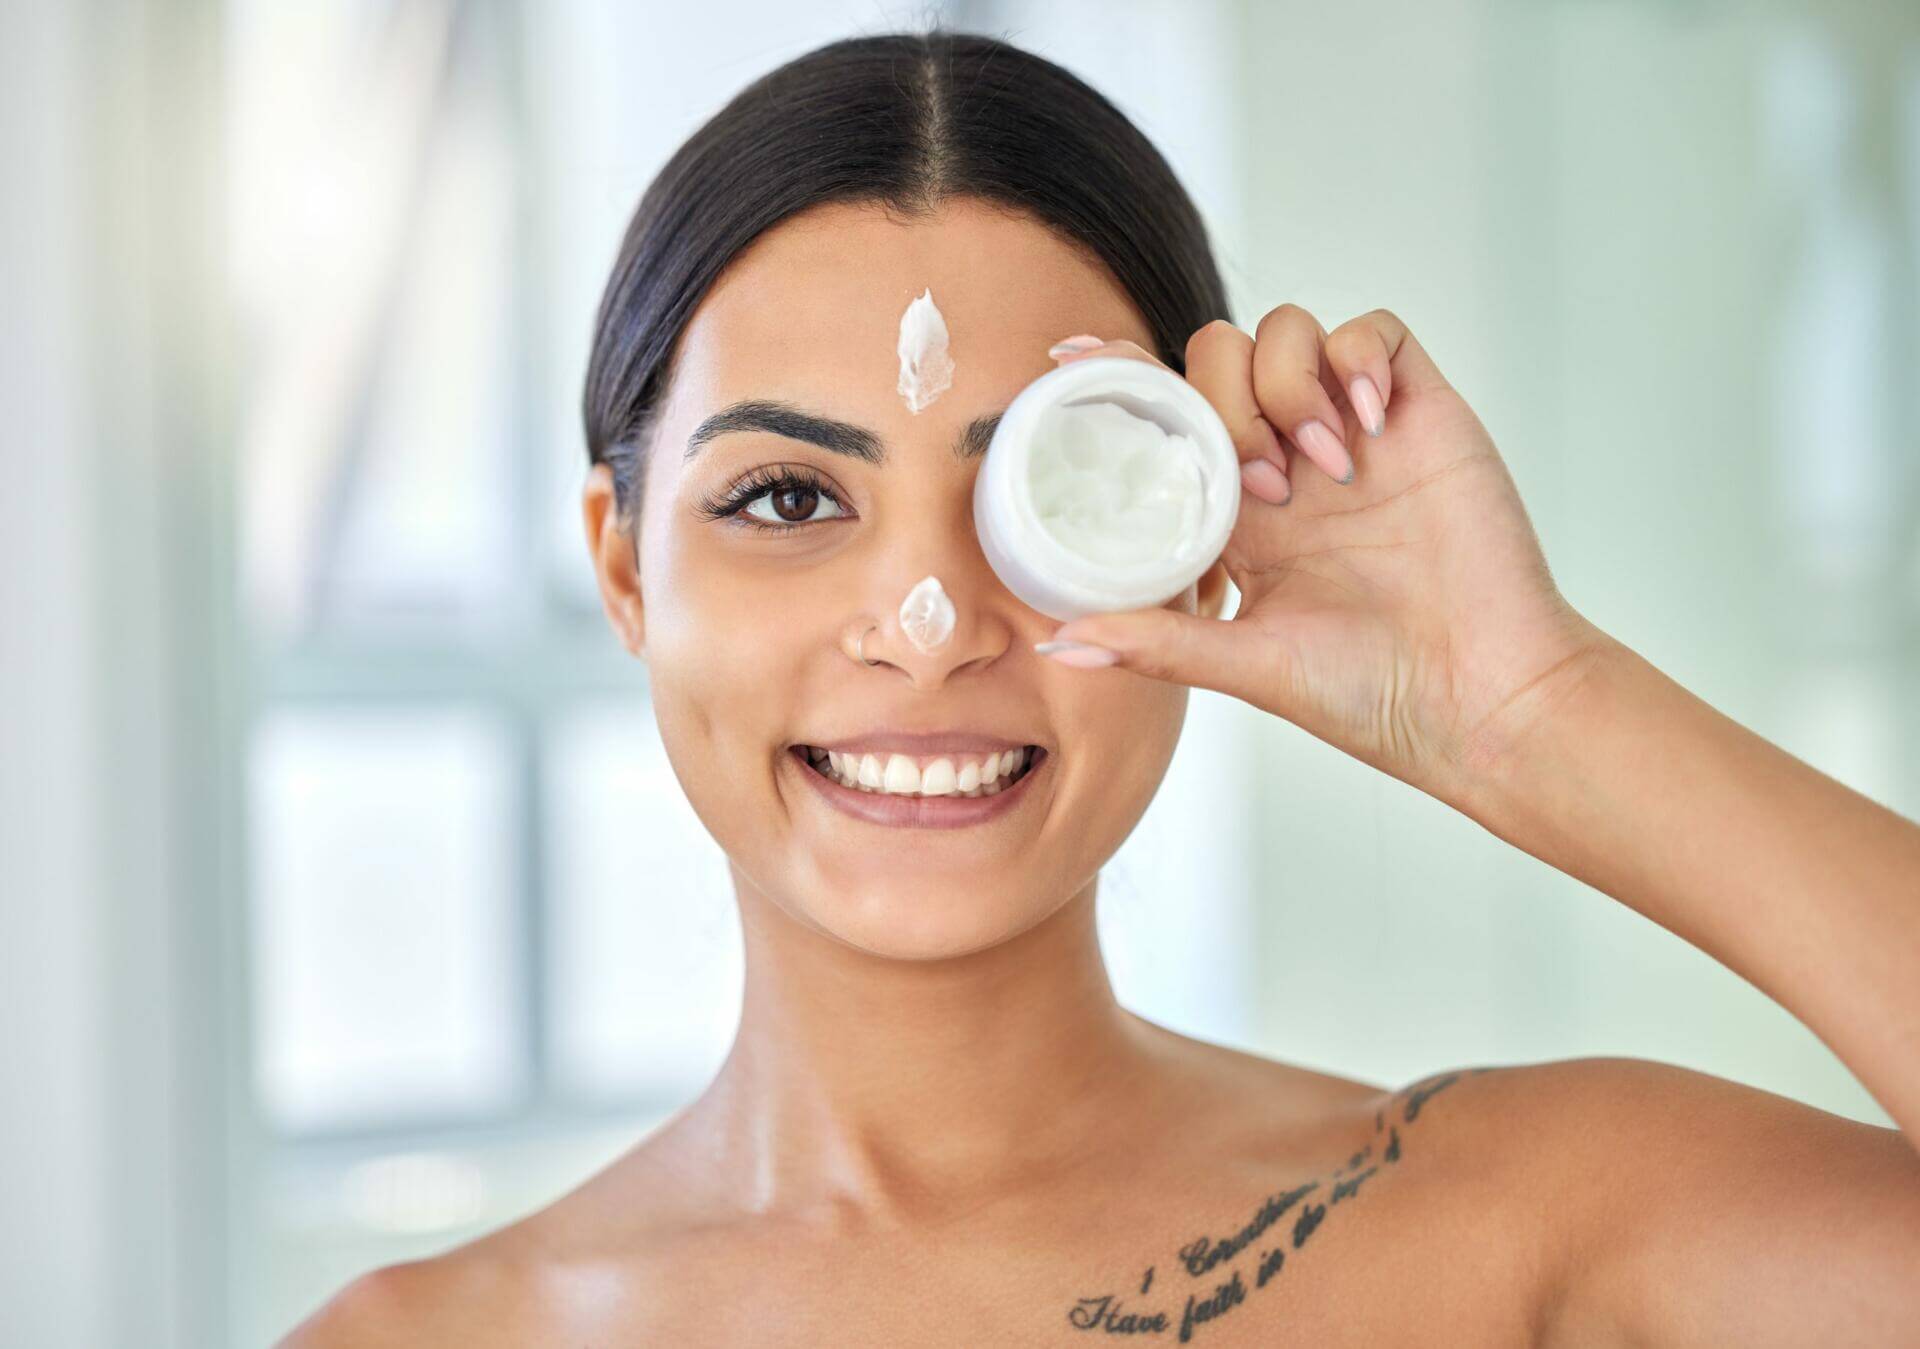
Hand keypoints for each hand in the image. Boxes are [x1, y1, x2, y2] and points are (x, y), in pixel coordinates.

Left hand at [1039, 308, 1619, 804]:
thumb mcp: (1248, 665)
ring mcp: (1353, 432)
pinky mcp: (1419, 412)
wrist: (1483, 695)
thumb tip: (1058, 644)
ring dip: (1287, 383)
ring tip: (1321, 466)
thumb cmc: (1371, 692)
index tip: (1073, 359)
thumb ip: (1158, 643)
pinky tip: (1369, 423)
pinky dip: (1359, 356)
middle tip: (1264, 486)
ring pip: (1287, 330)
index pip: (1166, 416)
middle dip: (1222, 402)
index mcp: (1236, 514)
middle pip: (1217, 356)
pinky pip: (1376, 331)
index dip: (1122, 378)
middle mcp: (1287, 462)